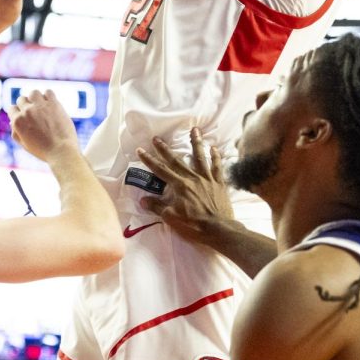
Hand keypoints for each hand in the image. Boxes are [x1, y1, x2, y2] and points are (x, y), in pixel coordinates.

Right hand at [10, 90, 76, 162]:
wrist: (61, 151)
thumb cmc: (43, 151)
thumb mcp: (25, 144)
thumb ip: (16, 132)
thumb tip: (12, 121)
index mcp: (17, 121)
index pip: (12, 108)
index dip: (18, 113)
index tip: (25, 117)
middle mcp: (27, 111)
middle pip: (21, 99)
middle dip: (26, 105)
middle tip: (34, 113)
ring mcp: (40, 106)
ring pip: (33, 93)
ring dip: (36, 98)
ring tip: (42, 106)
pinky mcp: (53, 103)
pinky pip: (48, 92)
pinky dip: (49, 96)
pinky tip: (51, 104)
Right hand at [137, 128, 234, 244]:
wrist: (220, 230)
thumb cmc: (194, 225)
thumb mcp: (171, 218)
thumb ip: (157, 207)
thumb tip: (142, 199)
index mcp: (179, 185)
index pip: (161, 170)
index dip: (149, 160)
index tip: (140, 150)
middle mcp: (192, 178)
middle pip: (176, 160)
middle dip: (165, 149)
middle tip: (156, 138)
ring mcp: (207, 178)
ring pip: (200, 157)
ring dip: (196, 143)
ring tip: (194, 129)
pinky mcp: (219, 183)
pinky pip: (217, 167)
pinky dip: (216, 157)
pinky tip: (214, 148)